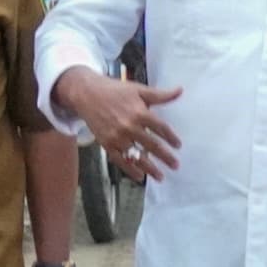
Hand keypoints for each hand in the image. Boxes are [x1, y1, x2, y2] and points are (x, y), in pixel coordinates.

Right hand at [56, 69, 184, 176]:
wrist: (87, 94)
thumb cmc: (115, 91)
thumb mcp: (139, 90)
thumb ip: (160, 95)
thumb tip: (180, 91)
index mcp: (140, 113)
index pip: (161, 128)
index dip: (171, 138)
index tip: (178, 146)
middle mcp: (129, 127)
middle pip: (152, 145)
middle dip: (165, 157)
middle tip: (175, 165)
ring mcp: (117, 137)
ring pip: (136, 156)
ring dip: (149, 168)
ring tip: (160, 177)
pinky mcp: (106, 144)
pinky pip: (120, 160)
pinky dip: (130, 169)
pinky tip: (139, 176)